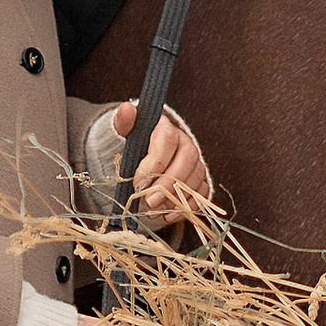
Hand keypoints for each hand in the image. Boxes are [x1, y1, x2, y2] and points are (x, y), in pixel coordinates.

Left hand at [110, 101, 210, 232]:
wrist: (149, 154)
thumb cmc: (137, 144)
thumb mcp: (127, 131)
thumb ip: (125, 121)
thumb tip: (127, 109)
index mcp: (169, 129)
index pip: (166, 142)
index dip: (154, 163)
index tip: (138, 182)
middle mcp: (187, 145)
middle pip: (184, 163)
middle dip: (166, 185)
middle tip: (148, 202)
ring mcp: (196, 164)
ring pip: (193, 180)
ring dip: (174, 199)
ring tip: (154, 212)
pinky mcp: (201, 180)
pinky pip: (201, 195)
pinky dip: (186, 207)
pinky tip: (169, 215)